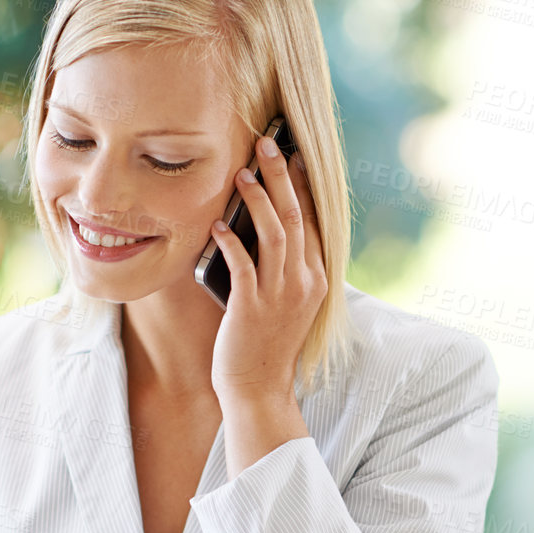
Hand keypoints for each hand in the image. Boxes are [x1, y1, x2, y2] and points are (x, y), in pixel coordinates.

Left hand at [208, 135, 327, 404]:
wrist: (259, 389)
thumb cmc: (266, 344)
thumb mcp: (285, 302)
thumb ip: (282, 267)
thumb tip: (260, 226)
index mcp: (315, 279)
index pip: (313, 221)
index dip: (302, 185)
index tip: (292, 155)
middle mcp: (303, 283)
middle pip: (296, 217)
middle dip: (280, 177)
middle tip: (266, 143)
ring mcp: (280, 296)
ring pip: (275, 236)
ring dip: (258, 201)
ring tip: (241, 175)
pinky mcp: (252, 309)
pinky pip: (243, 267)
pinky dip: (231, 242)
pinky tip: (217, 225)